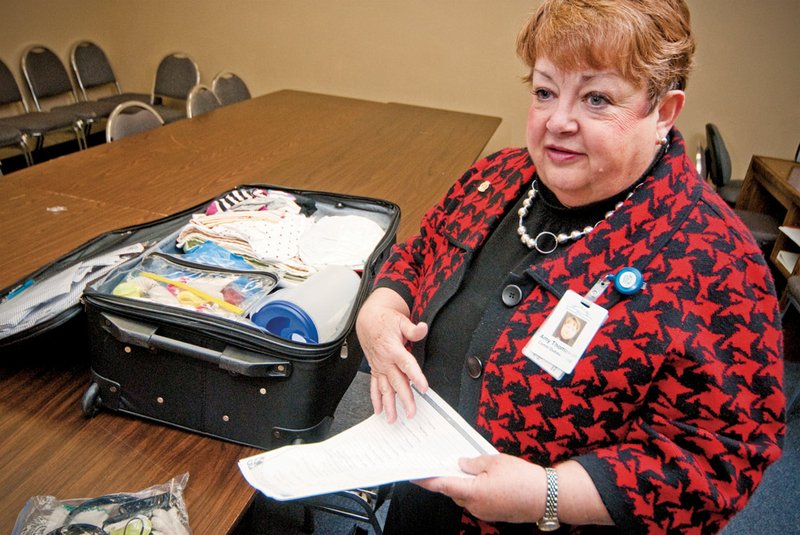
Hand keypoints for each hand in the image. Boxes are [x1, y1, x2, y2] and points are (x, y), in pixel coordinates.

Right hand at [355, 288, 428, 421]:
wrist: (368, 320)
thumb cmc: (385, 321)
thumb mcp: (401, 321)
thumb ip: (412, 329)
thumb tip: (423, 328)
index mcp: (393, 349)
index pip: (407, 365)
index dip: (415, 376)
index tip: (423, 388)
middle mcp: (385, 361)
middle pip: (397, 382)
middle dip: (404, 399)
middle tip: (411, 412)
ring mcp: (379, 367)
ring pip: (384, 389)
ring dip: (388, 405)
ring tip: (393, 419)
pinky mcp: (375, 370)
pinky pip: (374, 387)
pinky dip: (376, 400)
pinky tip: (379, 411)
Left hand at [415, 454, 542, 523]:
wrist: (547, 497)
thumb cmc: (523, 479)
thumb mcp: (495, 461)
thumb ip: (473, 462)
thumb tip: (462, 464)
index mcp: (472, 492)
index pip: (442, 485)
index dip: (426, 480)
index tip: (414, 475)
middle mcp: (475, 506)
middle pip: (454, 490)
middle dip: (452, 477)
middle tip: (451, 461)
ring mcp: (484, 513)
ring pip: (467, 495)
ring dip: (467, 483)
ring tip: (479, 468)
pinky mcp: (493, 514)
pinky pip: (478, 500)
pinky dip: (477, 490)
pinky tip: (488, 479)